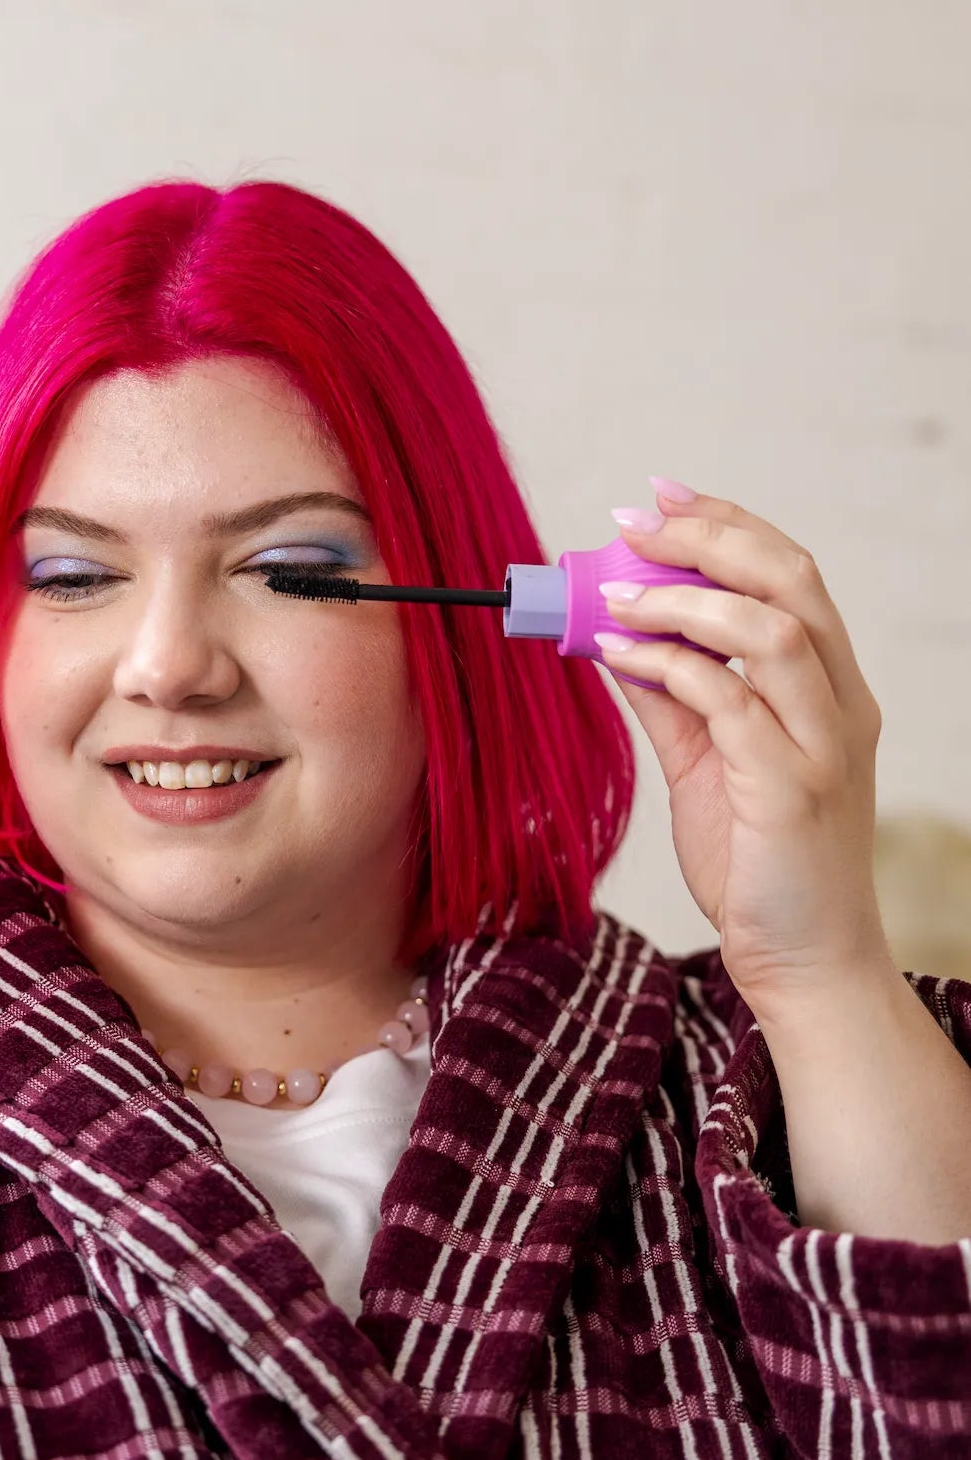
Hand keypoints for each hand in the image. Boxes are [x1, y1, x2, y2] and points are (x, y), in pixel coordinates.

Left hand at [594, 480, 894, 1012]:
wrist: (802, 963)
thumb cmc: (761, 865)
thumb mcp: (708, 765)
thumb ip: (674, 700)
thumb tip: (617, 636)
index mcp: (829, 693)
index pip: (792, 577)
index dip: (729, 524)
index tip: (662, 496)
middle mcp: (841, 709)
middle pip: (793, 583)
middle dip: (710, 538)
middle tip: (633, 523)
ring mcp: (824, 749)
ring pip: (773, 632)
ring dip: (685, 600)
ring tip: (617, 592)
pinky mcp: (792, 792)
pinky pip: (730, 704)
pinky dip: (670, 668)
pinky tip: (620, 654)